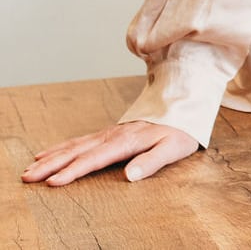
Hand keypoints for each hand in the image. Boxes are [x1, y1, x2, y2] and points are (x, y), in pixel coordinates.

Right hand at [21, 120, 198, 185]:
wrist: (183, 106)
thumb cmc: (180, 131)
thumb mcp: (173, 148)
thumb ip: (152, 161)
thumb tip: (131, 175)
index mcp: (127, 141)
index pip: (95, 158)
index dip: (74, 170)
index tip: (54, 182)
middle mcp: (113, 135)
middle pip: (78, 151)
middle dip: (52, 164)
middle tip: (28, 176)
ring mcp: (109, 132)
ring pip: (75, 145)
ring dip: (52, 156)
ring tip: (31, 167)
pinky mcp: (108, 133)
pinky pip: (80, 140)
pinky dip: (62, 147)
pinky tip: (48, 153)